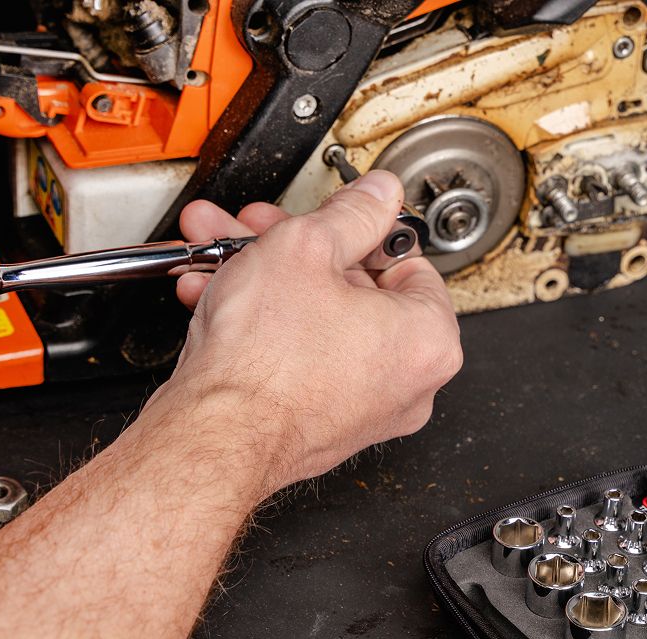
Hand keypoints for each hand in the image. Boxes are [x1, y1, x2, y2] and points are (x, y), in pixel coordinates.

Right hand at [154, 170, 461, 493]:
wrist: (217, 435)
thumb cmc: (267, 363)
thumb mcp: (307, 248)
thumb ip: (352, 212)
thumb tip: (379, 195)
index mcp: (430, 339)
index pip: (409, 262)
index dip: (358, 231)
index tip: (328, 218)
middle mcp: (410, 383)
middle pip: (357, 291)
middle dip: (298, 252)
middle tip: (261, 231)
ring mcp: (368, 410)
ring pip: (321, 322)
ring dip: (270, 283)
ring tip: (225, 257)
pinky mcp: (325, 426)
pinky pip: (302, 360)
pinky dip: (266, 329)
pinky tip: (220, 300)